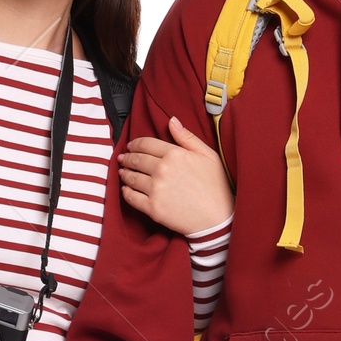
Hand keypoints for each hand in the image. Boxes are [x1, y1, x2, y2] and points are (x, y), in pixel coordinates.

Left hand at [119, 118, 233, 235]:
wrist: (218, 219)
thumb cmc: (216, 187)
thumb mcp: (208, 156)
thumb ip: (187, 137)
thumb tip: (172, 121)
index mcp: (174, 154)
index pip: (146, 144)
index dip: (135, 144)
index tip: (131, 146)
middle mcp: (162, 170)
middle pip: (136, 159)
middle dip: (127, 157)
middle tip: (123, 158)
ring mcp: (155, 189)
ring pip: (130, 177)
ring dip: (124, 173)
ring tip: (123, 172)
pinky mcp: (152, 208)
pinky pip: (131, 197)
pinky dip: (125, 192)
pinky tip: (126, 189)